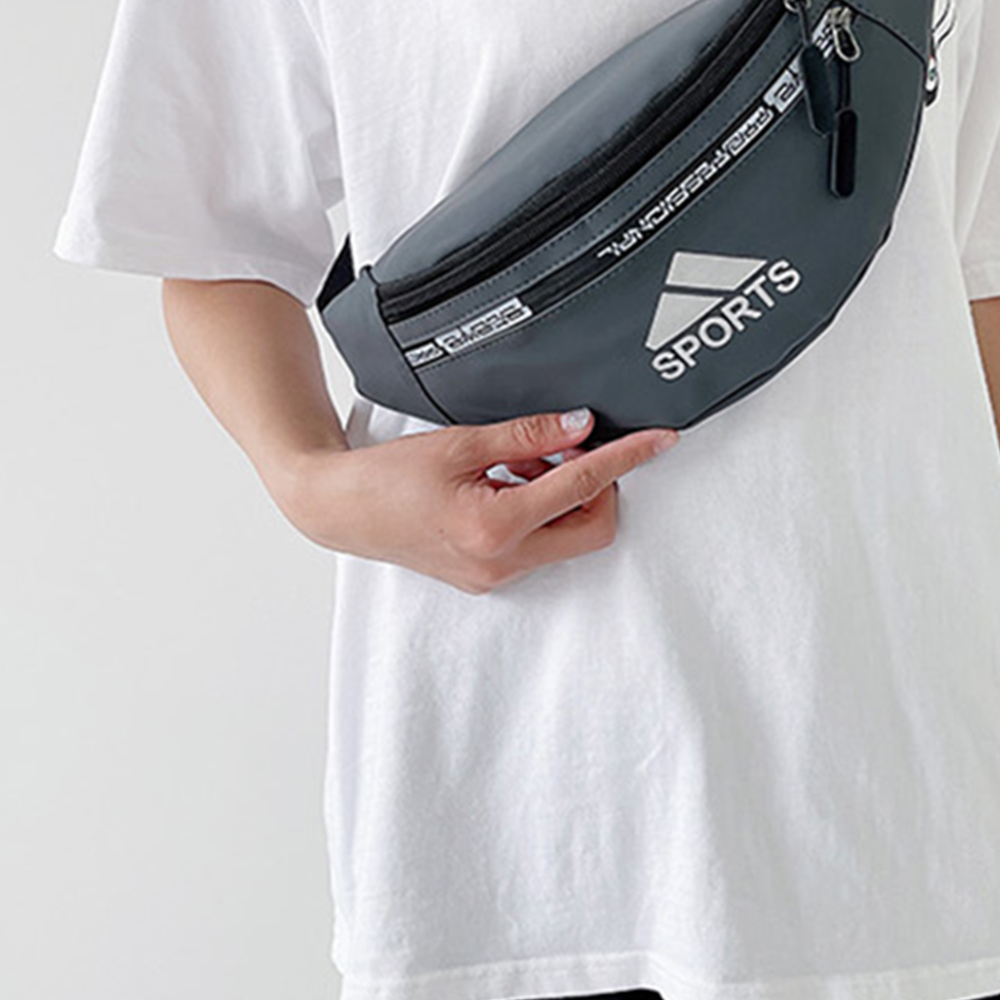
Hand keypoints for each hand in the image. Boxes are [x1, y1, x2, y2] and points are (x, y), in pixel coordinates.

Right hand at [275, 408, 678, 592]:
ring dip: (562, 494)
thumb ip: (528, 435)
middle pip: (592, 526)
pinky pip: (539, 543)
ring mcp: (495, 576)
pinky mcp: (487, 576)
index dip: (627, 458)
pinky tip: (505, 480)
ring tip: (517, 459)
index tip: (661, 439)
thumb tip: (583, 423)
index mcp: (496, 528)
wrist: (337, 510)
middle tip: (564, 444)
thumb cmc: (387, 475)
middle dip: (596, 484)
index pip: (584, 486)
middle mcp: (502, 563)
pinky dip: (538, 509)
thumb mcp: (462, 442)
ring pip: (566, 536)